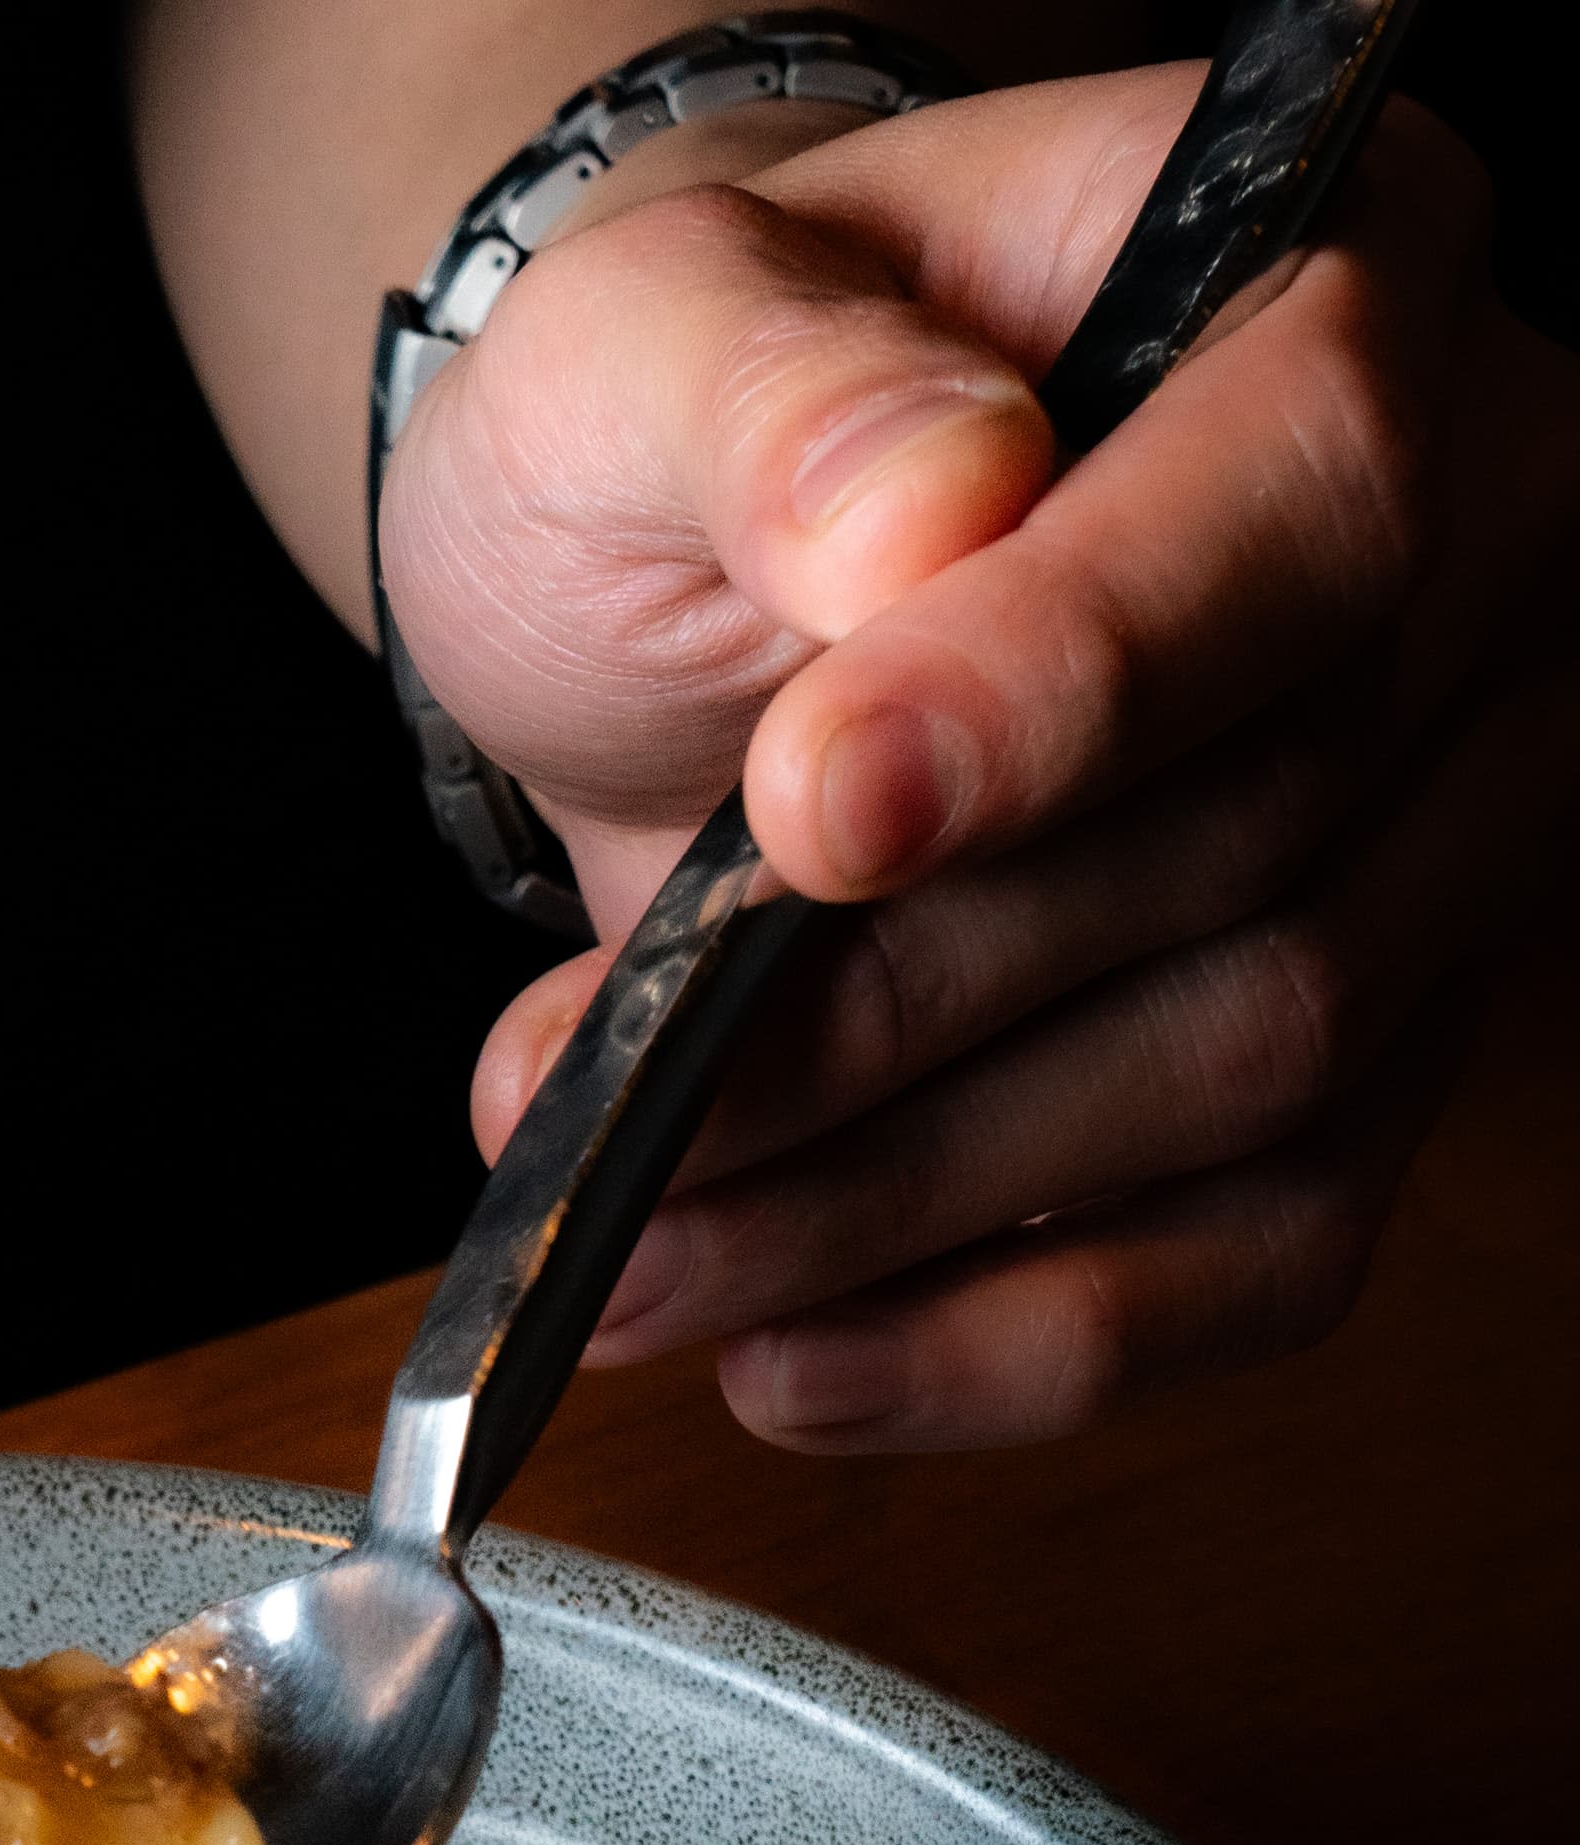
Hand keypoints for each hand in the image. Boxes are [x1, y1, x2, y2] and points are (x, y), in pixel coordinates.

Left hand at [376, 67, 1579, 1449]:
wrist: (685, 577)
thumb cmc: (692, 424)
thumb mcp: (642, 328)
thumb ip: (763, 387)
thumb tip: (908, 506)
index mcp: (1340, 274)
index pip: (1300, 497)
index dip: (1063, 690)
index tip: (804, 822)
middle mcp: (1467, 551)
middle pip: (1255, 840)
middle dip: (882, 1018)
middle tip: (594, 1113)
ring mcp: (1447, 823)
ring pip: (1248, 1078)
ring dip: (896, 1208)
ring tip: (626, 1251)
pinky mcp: (1364, 1061)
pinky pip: (1256, 1259)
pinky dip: (1004, 1341)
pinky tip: (793, 1352)